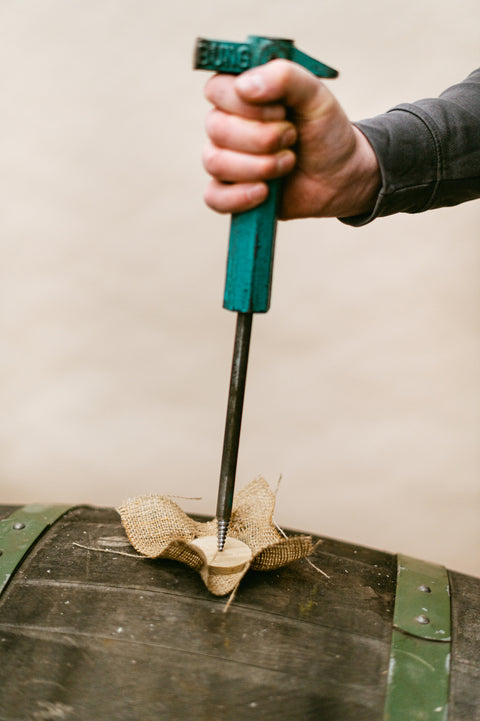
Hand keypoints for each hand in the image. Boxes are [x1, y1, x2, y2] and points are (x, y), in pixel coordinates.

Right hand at [202, 59, 379, 219]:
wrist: (340, 175)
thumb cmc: (324, 130)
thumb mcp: (315, 95)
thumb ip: (285, 77)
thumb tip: (244, 86)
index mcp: (241, 94)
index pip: (216, 89)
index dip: (245, 103)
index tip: (281, 110)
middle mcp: (227, 124)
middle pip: (216, 128)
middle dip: (262, 137)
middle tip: (292, 138)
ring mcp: (226, 159)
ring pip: (215, 162)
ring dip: (259, 166)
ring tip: (288, 163)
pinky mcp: (230, 192)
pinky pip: (215, 197)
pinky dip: (239, 196)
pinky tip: (265, 192)